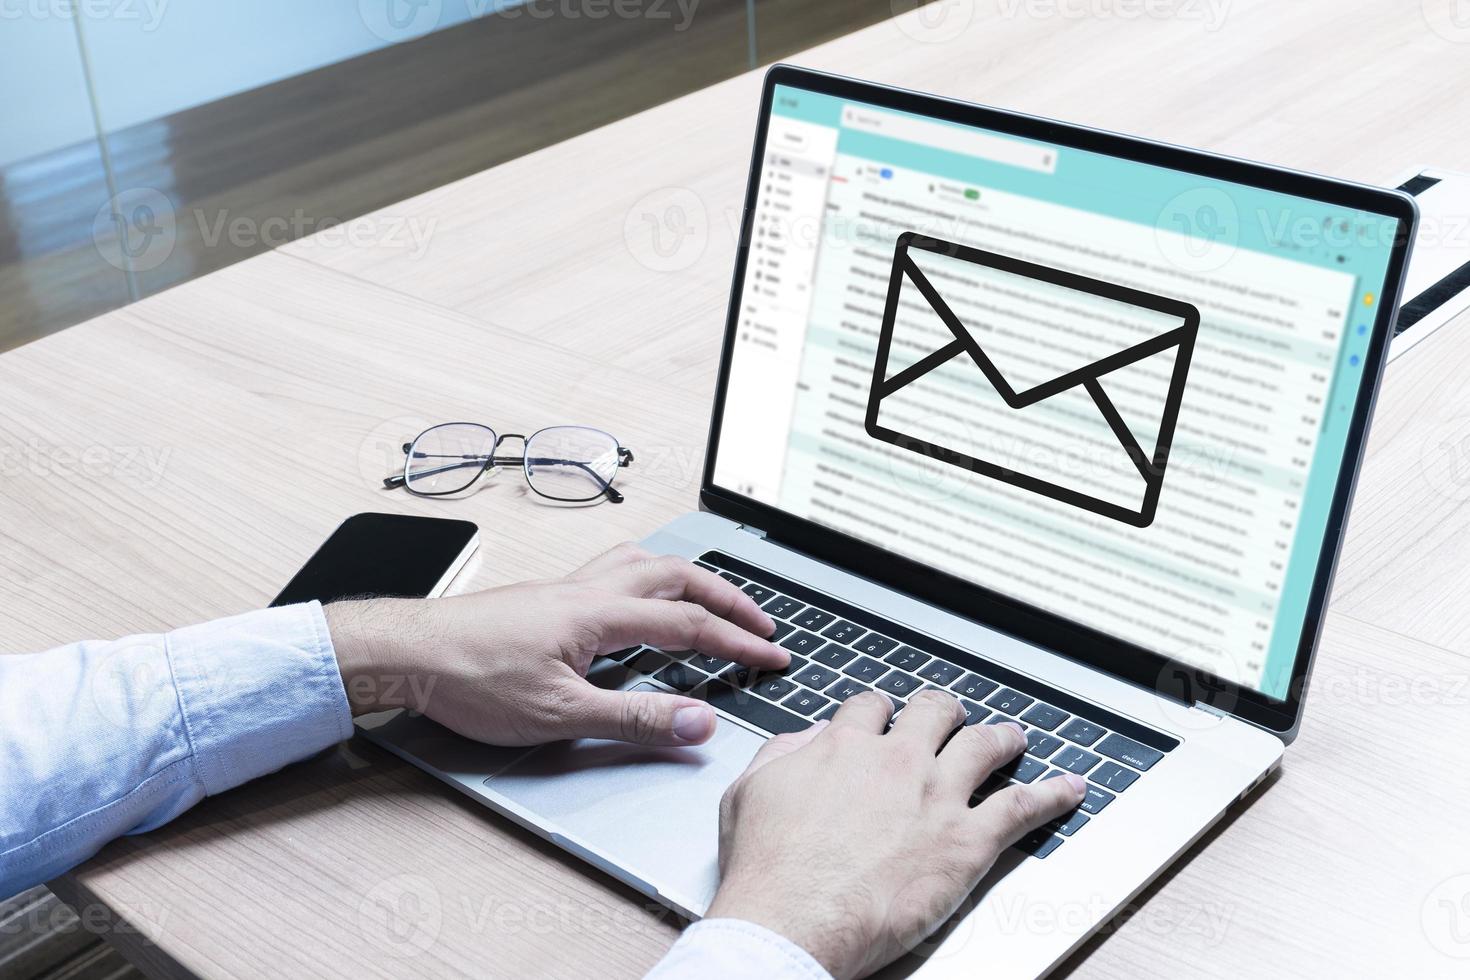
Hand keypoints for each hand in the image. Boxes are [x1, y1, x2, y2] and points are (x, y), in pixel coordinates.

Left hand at [323, 543, 787, 745]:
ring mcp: (566, 589)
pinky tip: (638, 599)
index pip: (690, 624)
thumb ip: (635, 718)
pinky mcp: (547, 598)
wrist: (408, 654)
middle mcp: (588, 590)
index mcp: (600, 615)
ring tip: (713, 597)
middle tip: (760, 622)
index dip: (739, 641)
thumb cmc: (471, 679)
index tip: (775, 656)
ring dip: (689, 576)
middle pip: (677, 576)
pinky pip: (614, 570)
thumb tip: (696, 722)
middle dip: (727, 597)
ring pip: (644, 561)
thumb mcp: (559, 714)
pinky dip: (648, 577)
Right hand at [706, 690, 1087, 979]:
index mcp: (842, 746)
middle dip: (944, 712)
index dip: (882, 712)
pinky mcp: (966, 840)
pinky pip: (1023, 807)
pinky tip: (1070, 789)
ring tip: (1014, 738)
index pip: (871, 708)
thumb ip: (783, 754)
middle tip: (952, 717)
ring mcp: (935, 796)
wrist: (791, 919)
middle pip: (934, 713)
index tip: (886, 719)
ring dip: (1003, 738)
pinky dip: (1053, 795)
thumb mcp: (750, 792)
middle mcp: (895, 760)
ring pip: (984, 746)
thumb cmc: (767, 869)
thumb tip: (807, 739)